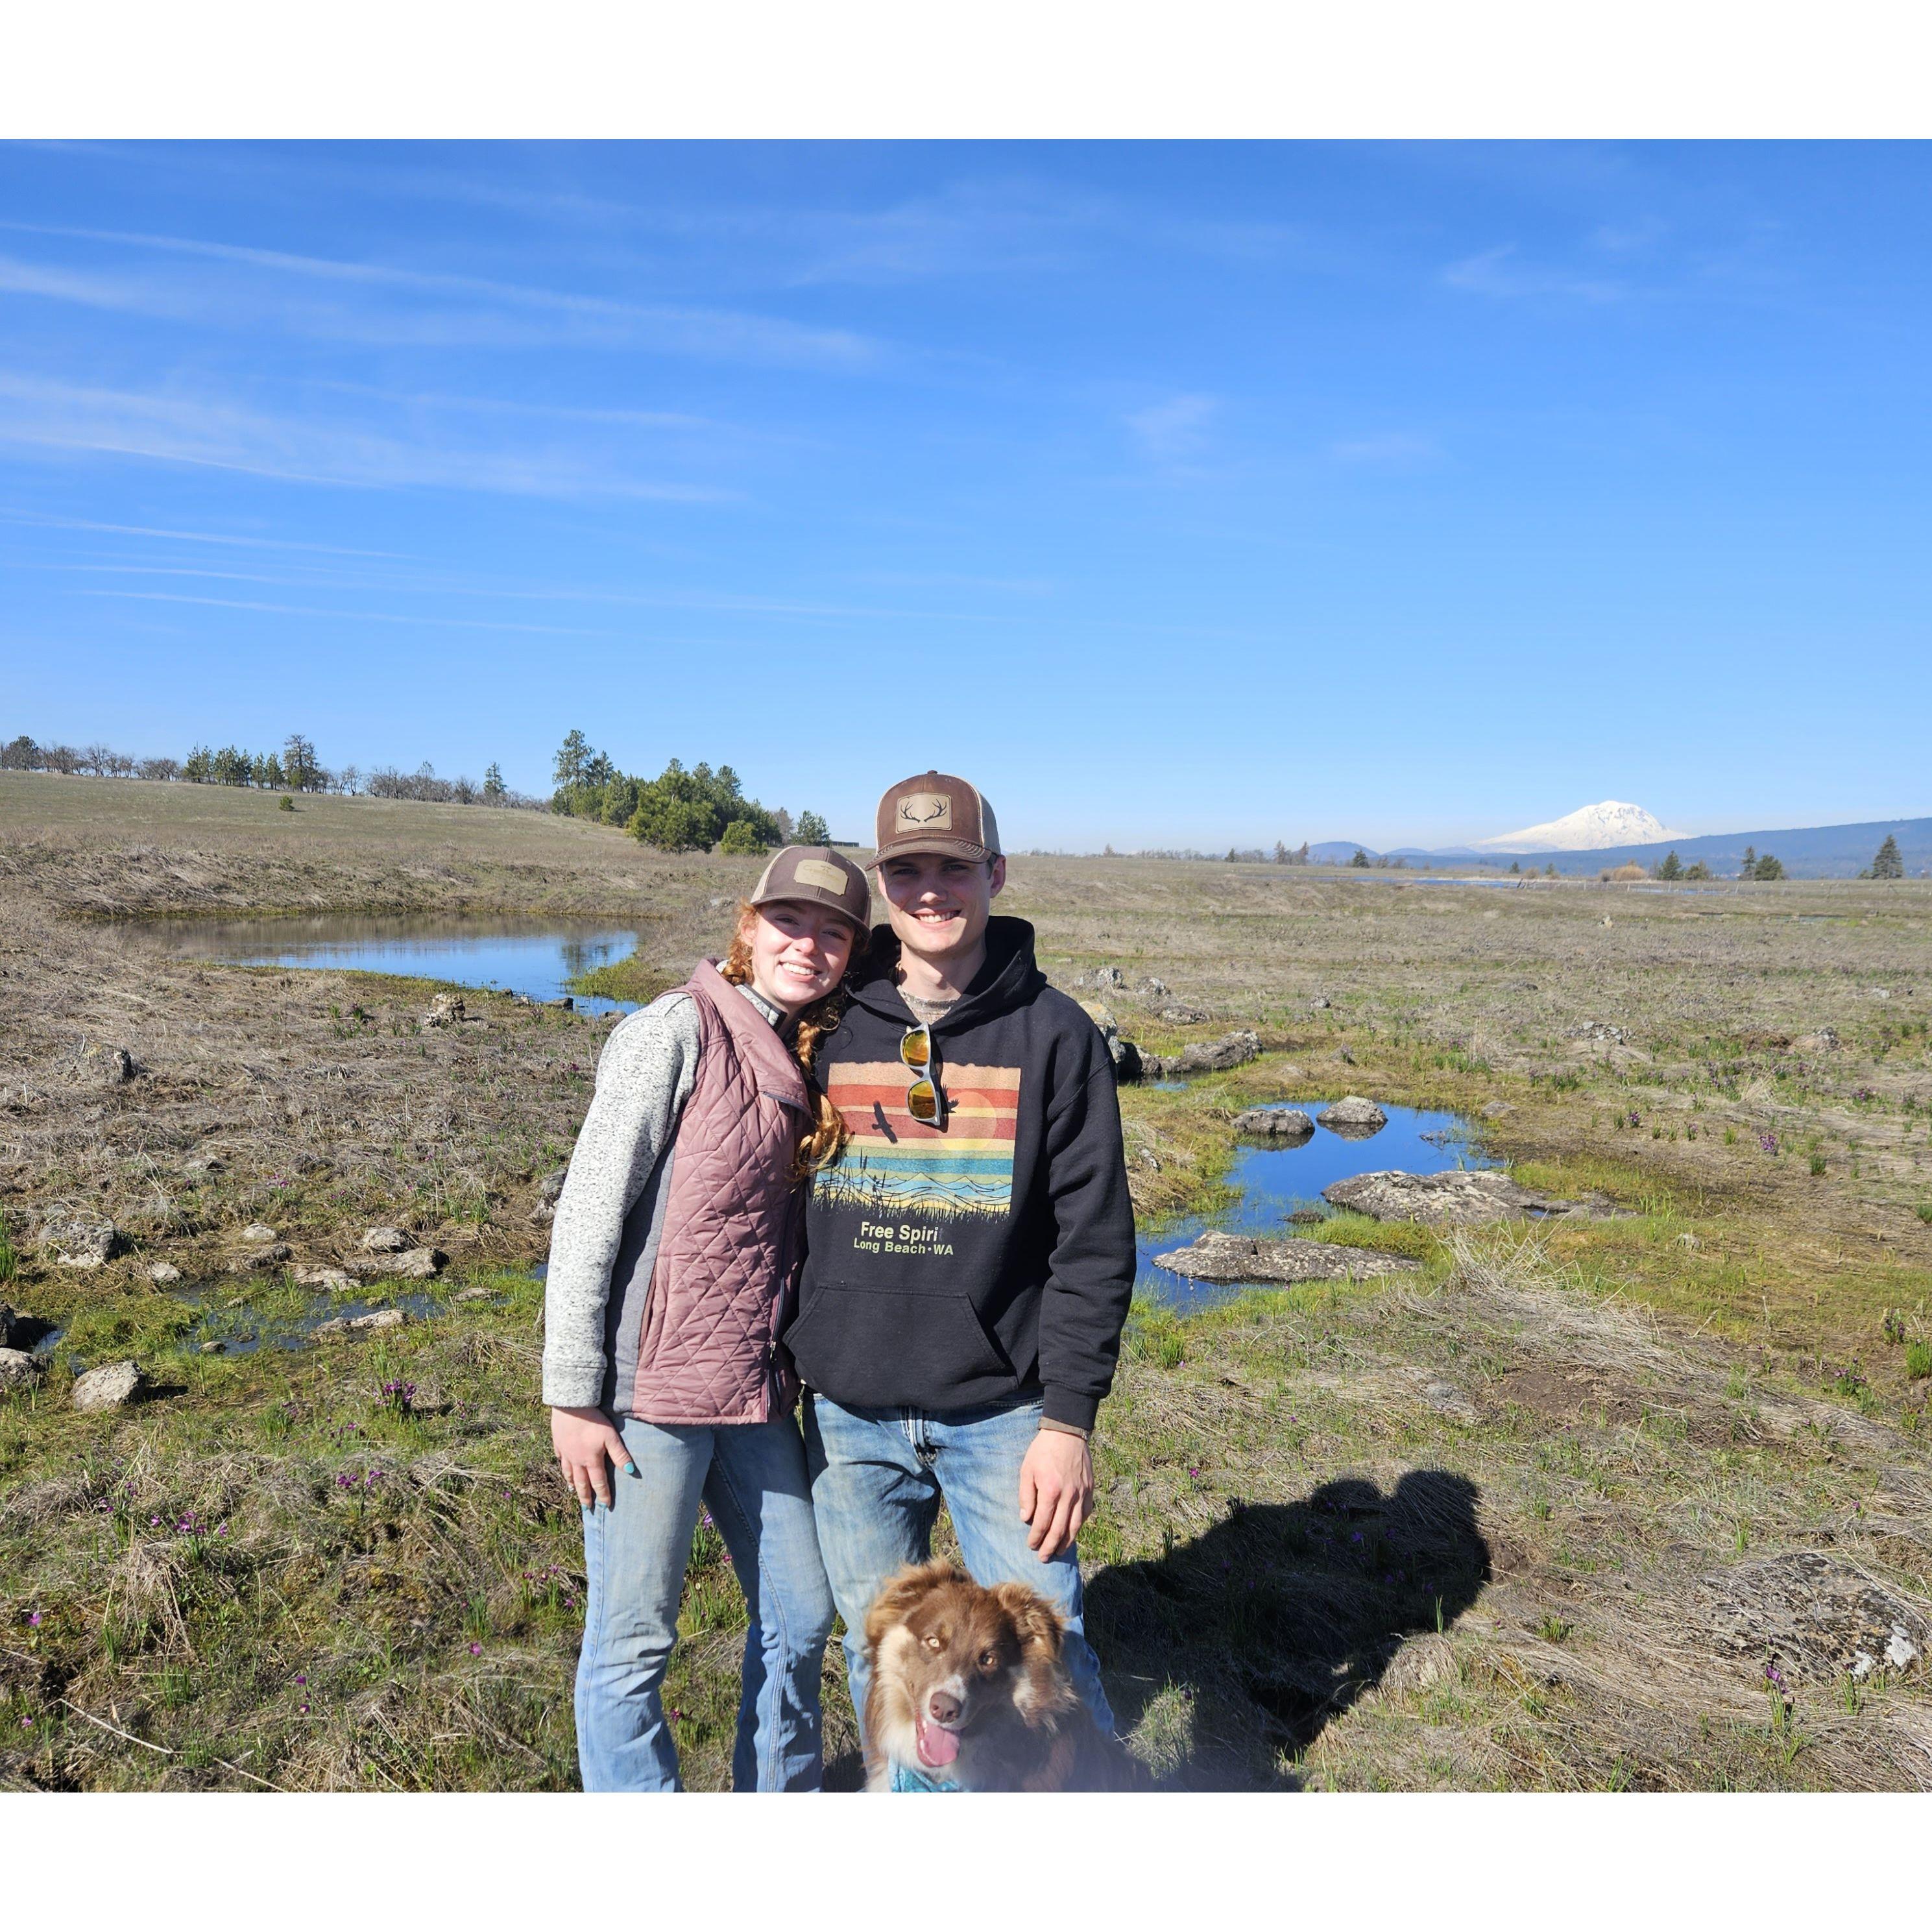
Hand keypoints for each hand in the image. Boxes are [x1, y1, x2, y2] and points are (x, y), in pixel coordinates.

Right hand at [551, 1405, 633, 1508]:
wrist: (570, 1405)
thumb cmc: (593, 1421)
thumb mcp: (611, 1437)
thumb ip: (619, 1454)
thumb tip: (630, 1471)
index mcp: (591, 1460)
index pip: (599, 1482)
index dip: (603, 1495)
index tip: (605, 1506)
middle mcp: (577, 1460)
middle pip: (581, 1483)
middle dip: (585, 1496)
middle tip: (587, 1508)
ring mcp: (565, 1452)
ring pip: (568, 1473)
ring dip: (572, 1484)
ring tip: (574, 1492)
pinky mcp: (558, 1443)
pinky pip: (560, 1458)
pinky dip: (563, 1466)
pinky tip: (564, 1468)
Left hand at [1018, 1428, 1092, 1561]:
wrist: (1067, 1432)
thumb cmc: (1043, 1451)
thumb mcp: (1027, 1470)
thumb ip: (1026, 1496)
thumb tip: (1026, 1519)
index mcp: (1051, 1491)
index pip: (1042, 1522)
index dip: (1036, 1537)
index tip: (1031, 1545)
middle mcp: (1068, 1496)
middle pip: (1059, 1529)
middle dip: (1050, 1546)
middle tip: (1044, 1557)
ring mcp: (1082, 1493)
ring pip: (1075, 1525)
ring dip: (1067, 1541)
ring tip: (1058, 1551)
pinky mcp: (1090, 1489)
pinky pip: (1085, 1513)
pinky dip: (1079, 1526)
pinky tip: (1072, 1532)